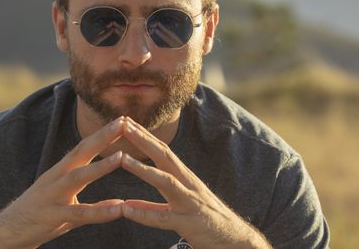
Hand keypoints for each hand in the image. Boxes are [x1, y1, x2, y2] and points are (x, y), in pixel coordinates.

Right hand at [0, 118, 125, 248]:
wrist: (4, 233)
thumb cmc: (38, 214)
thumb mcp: (65, 202)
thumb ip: (91, 200)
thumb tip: (119, 203)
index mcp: (60, 172)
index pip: (84, 147)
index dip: (103, 133)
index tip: (122, 120)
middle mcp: (56, 178)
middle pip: (82, 152)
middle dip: (103, 137)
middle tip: (124, 123)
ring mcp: (52, 196)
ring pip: (78, 177)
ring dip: (100, 166)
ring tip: (122, 157)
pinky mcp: (51, 217)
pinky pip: (79, 214)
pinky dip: (99, 211)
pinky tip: (118, 209)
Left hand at [120, 117, 271, 248]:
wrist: (235, 240)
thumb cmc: (205, 221)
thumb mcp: (178, 208)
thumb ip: (153, 206)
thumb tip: (128, 205)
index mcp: (184, 178)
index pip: (163, 151)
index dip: (145, 136)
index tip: (127, 121)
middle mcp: (188, 185)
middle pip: (164, 157)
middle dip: (143, 140)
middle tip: (123, 124)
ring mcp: (189, 202)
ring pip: (165, 181)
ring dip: (142, 169)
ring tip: (122, 159)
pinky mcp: (189, 223)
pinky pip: (164, 217)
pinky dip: (144, 213)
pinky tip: (126, 209)